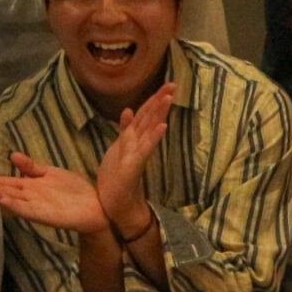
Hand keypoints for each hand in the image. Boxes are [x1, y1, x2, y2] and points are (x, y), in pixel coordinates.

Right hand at [0, 151, 107, 235]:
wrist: (97, 206)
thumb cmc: (75, 190)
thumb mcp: (51, 173)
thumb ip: (32, 167)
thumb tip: (12, 155)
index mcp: (30, 186)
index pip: (5, 181)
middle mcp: (30, 197)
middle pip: (5, 190)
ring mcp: (37, 206)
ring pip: (14, 200)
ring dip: (0, 195)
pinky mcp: (46, 215)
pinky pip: (27, 210)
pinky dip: (15, 205)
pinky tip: (4, 200)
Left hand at [94, 84, 174, 230]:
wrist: (117, 208)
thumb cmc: (116, 179)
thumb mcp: (117, 151)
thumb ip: (125, 131)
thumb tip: (127, 110)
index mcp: (133, 140)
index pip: (145, 115)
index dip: (154, 99)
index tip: (167, 84)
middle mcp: (138, 145)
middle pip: (150, 118)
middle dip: (160, 101)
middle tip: (174, 84)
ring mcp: (137, 156)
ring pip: (149, 130)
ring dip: (158, 113)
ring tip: (169, 97)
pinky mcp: (133, 167)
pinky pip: (144, 150)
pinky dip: (153, 138)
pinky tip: (161, 126)